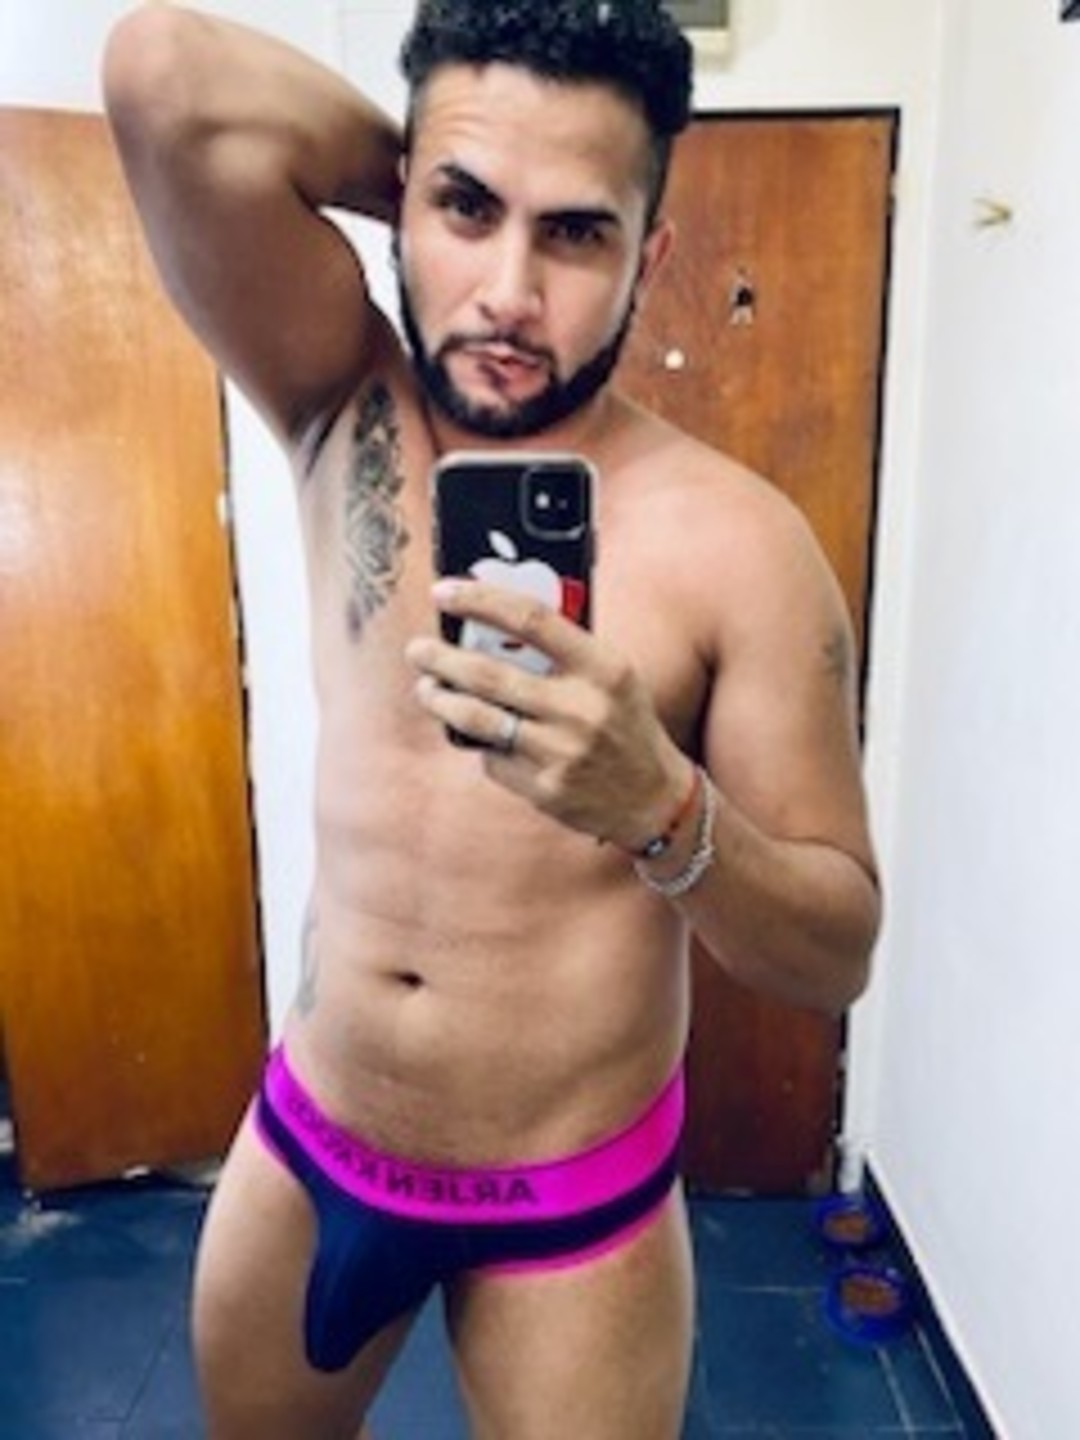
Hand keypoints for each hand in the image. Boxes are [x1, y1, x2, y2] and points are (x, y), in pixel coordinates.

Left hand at [405, 579, 691, 847]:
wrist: (653, 798)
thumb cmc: (622, 723)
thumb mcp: (611, 677)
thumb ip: (563, 651)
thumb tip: (490, 622)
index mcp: (603, 668)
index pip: (532, 619)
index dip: (480, 601)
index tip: (445, 592)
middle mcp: (582, 709)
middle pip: (490, 674)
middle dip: (442, 659)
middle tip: (418, 649)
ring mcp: (562, 752)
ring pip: (479, 720)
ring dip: (442, 700)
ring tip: (427, 689)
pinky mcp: (545, 789)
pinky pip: (493, 759)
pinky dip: (479, 744)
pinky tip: (478, 736)